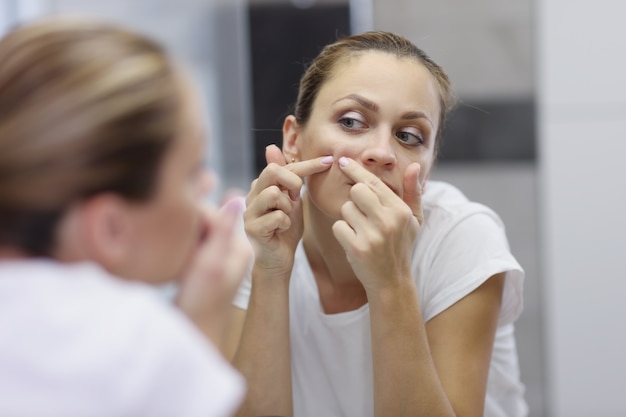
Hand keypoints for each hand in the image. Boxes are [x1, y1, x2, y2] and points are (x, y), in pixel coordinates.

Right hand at [176, 198, 252, 344]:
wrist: (193, 335)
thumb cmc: (202, 303)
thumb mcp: (211, 263)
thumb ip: (222, 231)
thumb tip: (239, 195)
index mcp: (240, 246)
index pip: (214, 214)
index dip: (192, 218)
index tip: (178, 232)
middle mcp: (230, 250)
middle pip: (204, 221)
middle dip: (186, 227)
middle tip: (178, 249)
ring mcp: (216, 258)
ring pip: (194, 233)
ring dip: (180, 238)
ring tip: (177, 259)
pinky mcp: (201, 267)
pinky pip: (189, 246)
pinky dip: (178, 249)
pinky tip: (172, 263)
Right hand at [244, 144, 331, 275]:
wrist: (278, 259)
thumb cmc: (285, 230)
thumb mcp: (291, 200)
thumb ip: (287, 177)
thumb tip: (271, 147)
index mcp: (261, 186)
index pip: (283, 166)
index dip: (307, 164)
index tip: (329, 161)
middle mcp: (251, 195)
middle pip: (272, 172)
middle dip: (293, 182)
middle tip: (296, 197)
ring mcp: (249, 211)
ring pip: (273, 193)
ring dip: (287, 207)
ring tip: (285, 218)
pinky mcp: (251, 228)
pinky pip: (277, 217)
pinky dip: (285, 224)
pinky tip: (281, 230)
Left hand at [332, 157, 422, 291]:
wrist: (391, 281)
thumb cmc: (401, 246)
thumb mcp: (414, 220)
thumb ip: (413, 192)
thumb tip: (415, 166)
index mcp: (400, 211)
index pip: (373, 182)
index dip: (355, 170)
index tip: (343, 161)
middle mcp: (388, 221)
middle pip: (356, 191)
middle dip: (355, 200)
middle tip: (362, 213)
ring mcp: (373, 235)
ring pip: (346, 209)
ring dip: (349, 219)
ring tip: (362, 232)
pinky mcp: (357, 248)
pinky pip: (338, 227)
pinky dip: (342, 233)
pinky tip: (355, 242)